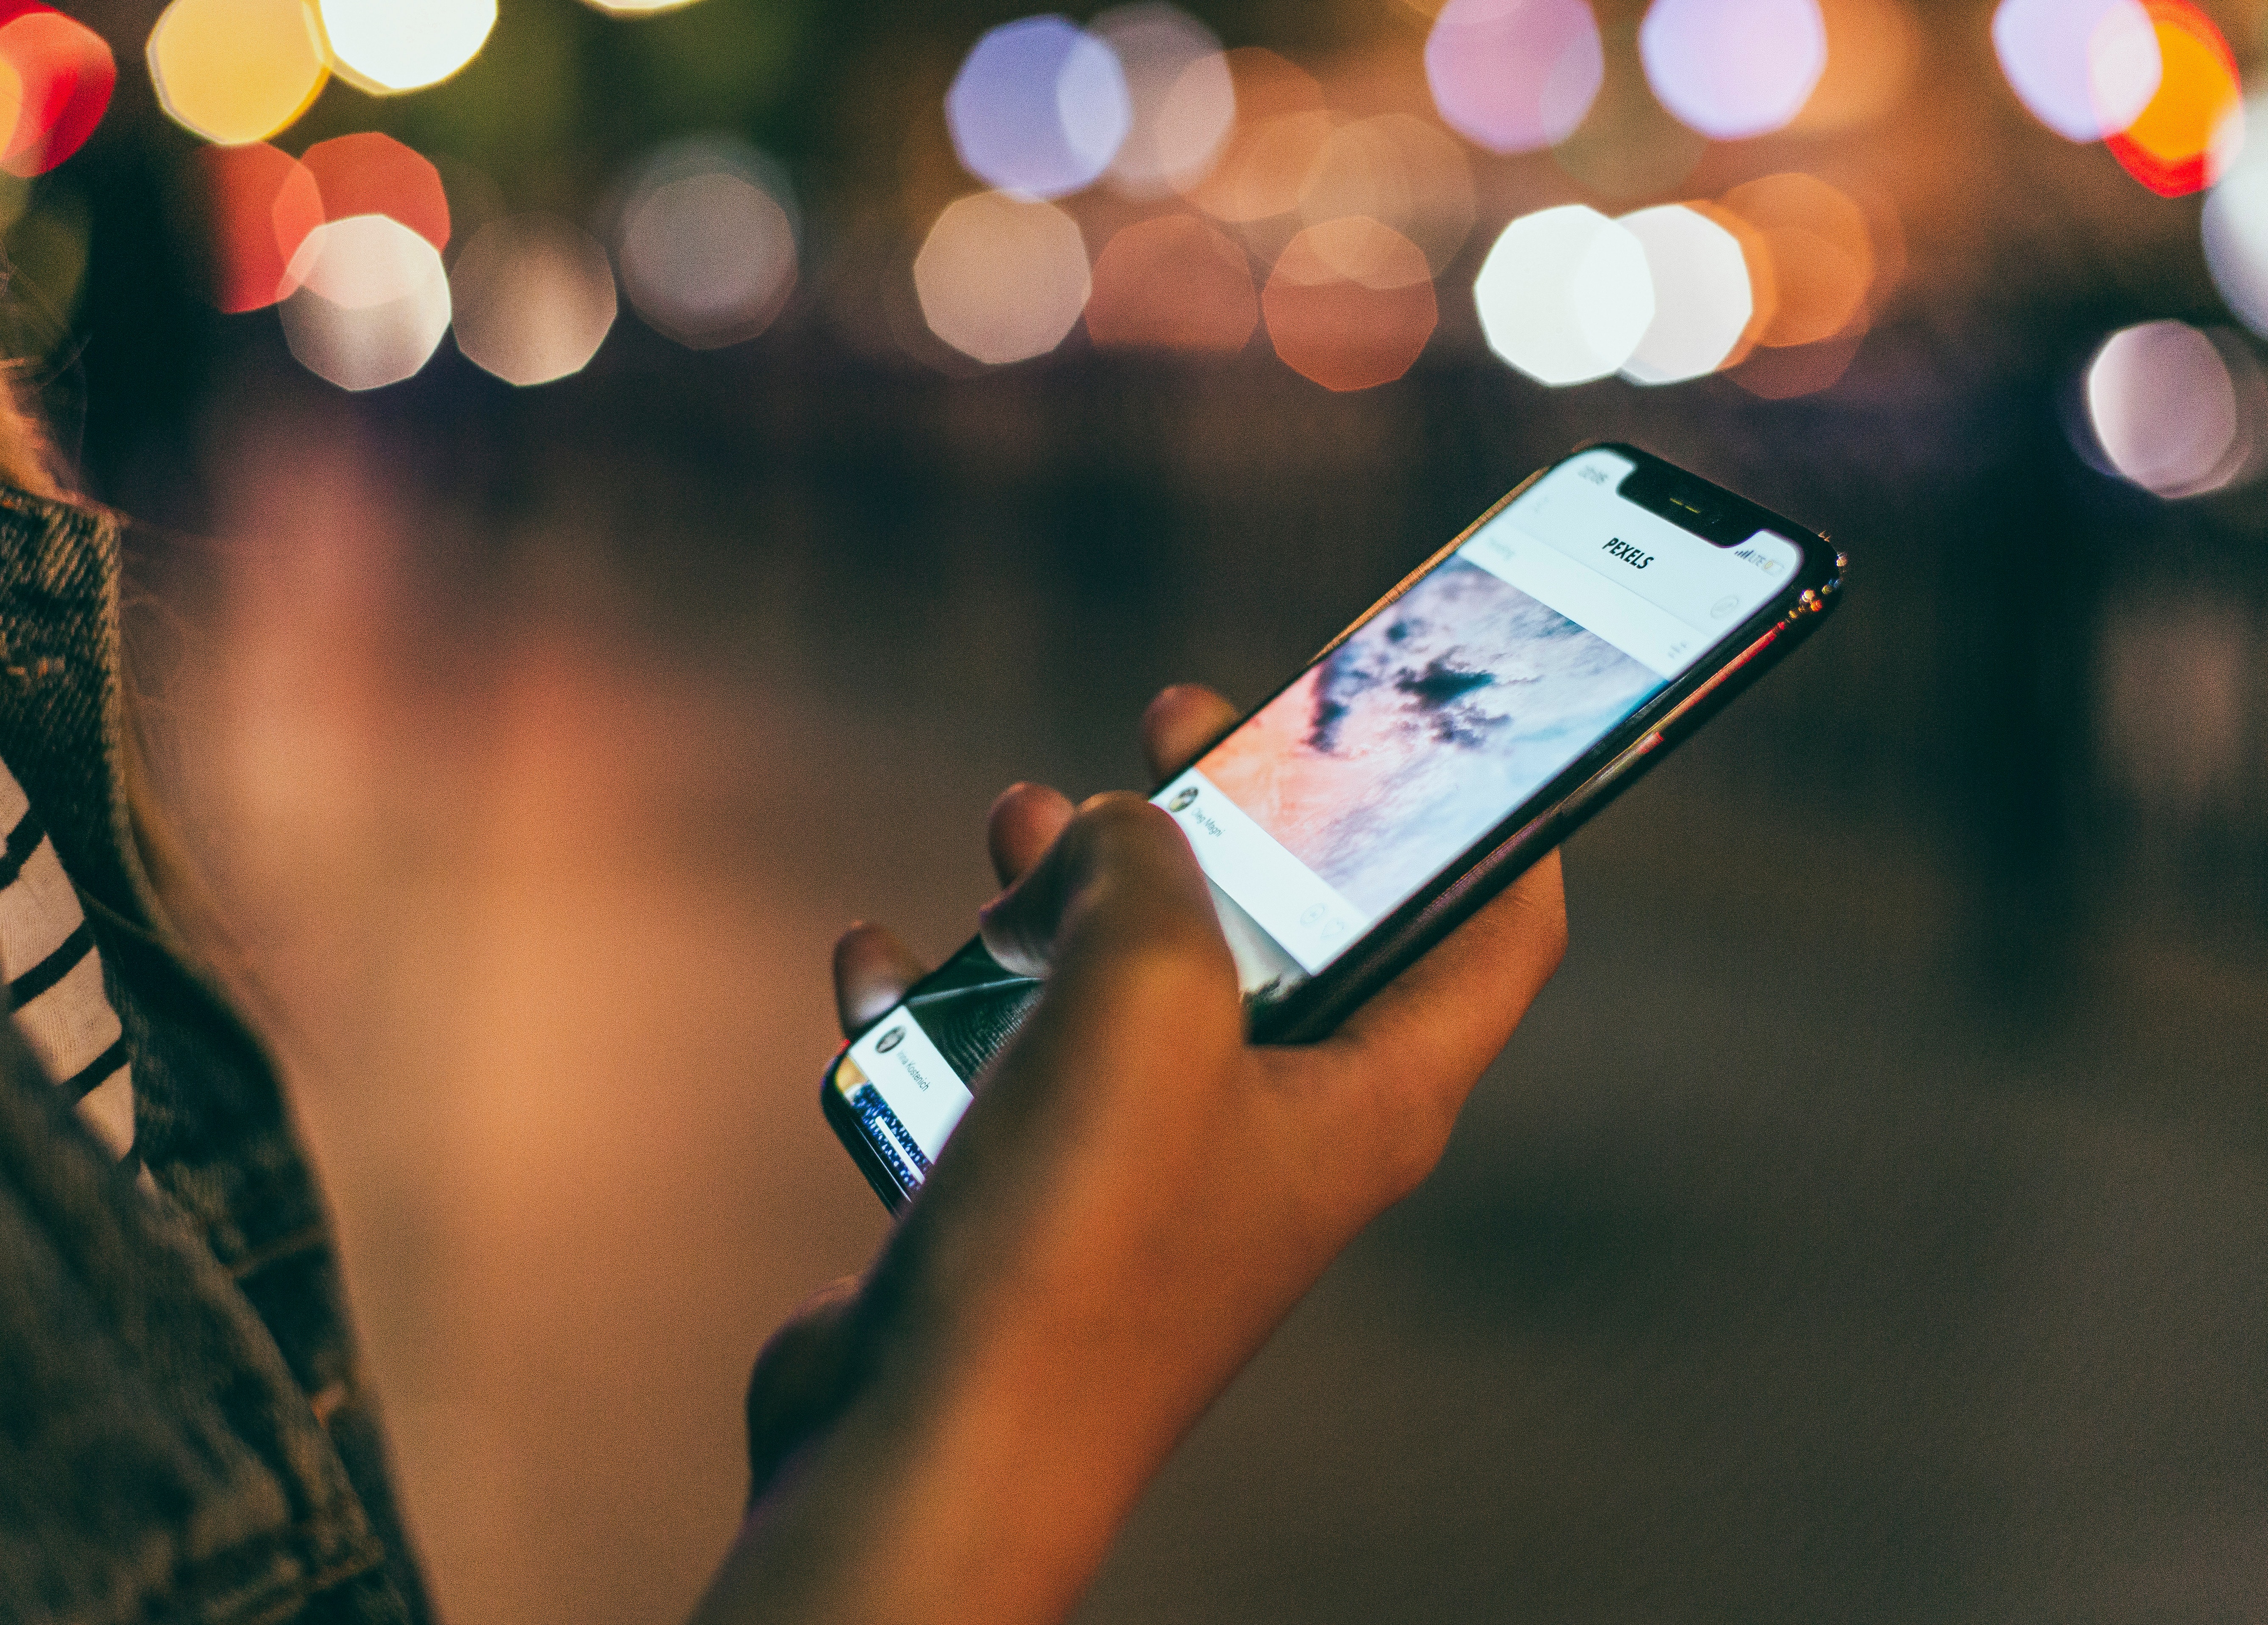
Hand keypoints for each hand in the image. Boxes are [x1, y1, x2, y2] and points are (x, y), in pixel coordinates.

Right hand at [703, 684, 1566, 1624]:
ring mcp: (1151, 1174)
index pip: (1498, 928)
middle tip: (1172, 719)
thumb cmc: (1074, 1240)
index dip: (1491, 809)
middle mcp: (1273, 1133)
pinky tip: (887, 954)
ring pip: (1131, 984)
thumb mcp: (1147, 994)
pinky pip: (1003, 1061)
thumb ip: (1149, 864)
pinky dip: (948, 998)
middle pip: (1291, 929)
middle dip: (1231, 812)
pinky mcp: (1035, 1203)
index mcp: (1369, 1095)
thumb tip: (1106, 828)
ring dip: (1071, 889)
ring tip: (1014, 818)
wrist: (926, 1449)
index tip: (1430, 711)